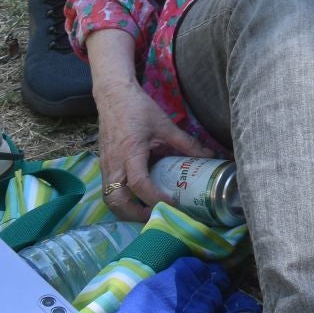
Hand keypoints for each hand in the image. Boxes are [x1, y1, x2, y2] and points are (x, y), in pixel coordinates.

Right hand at [92, 65, 210, 222]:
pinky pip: (108, 189)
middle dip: (134, 214)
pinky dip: (121, 198)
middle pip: (116, 200)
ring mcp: (105, 165)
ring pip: (109, 198)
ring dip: (125, 210)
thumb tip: (209, 155)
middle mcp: (114, 164)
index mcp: (130, 153)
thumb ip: (186, 143)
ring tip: (147, 211)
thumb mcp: (165, 125)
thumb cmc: (138, 109)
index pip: (140, 184)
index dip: (155, 198)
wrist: (113, 96)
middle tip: (156, 216)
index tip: (172, 204)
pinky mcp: (104, 164)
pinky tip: (138, 198)